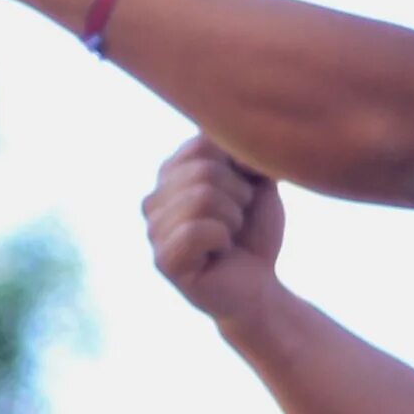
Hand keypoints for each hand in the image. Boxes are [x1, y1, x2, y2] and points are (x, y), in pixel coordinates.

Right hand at [143, 134, 286, 323]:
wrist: (260, 285)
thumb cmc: (254, 231)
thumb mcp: (256, 180)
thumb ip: (244, 151)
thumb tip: (237, 127)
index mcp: (170, 173)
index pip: (204, 144)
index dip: (239, 168)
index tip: (244, 193)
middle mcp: (153, 198)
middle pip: (204, 171)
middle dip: (239, 196)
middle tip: (238, 220)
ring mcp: (153, 230)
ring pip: (202, 198)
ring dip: (233, 219)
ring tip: (230, 236)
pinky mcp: (163, 260)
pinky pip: (198, 230)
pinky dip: (223, 239)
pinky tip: (221, 252)